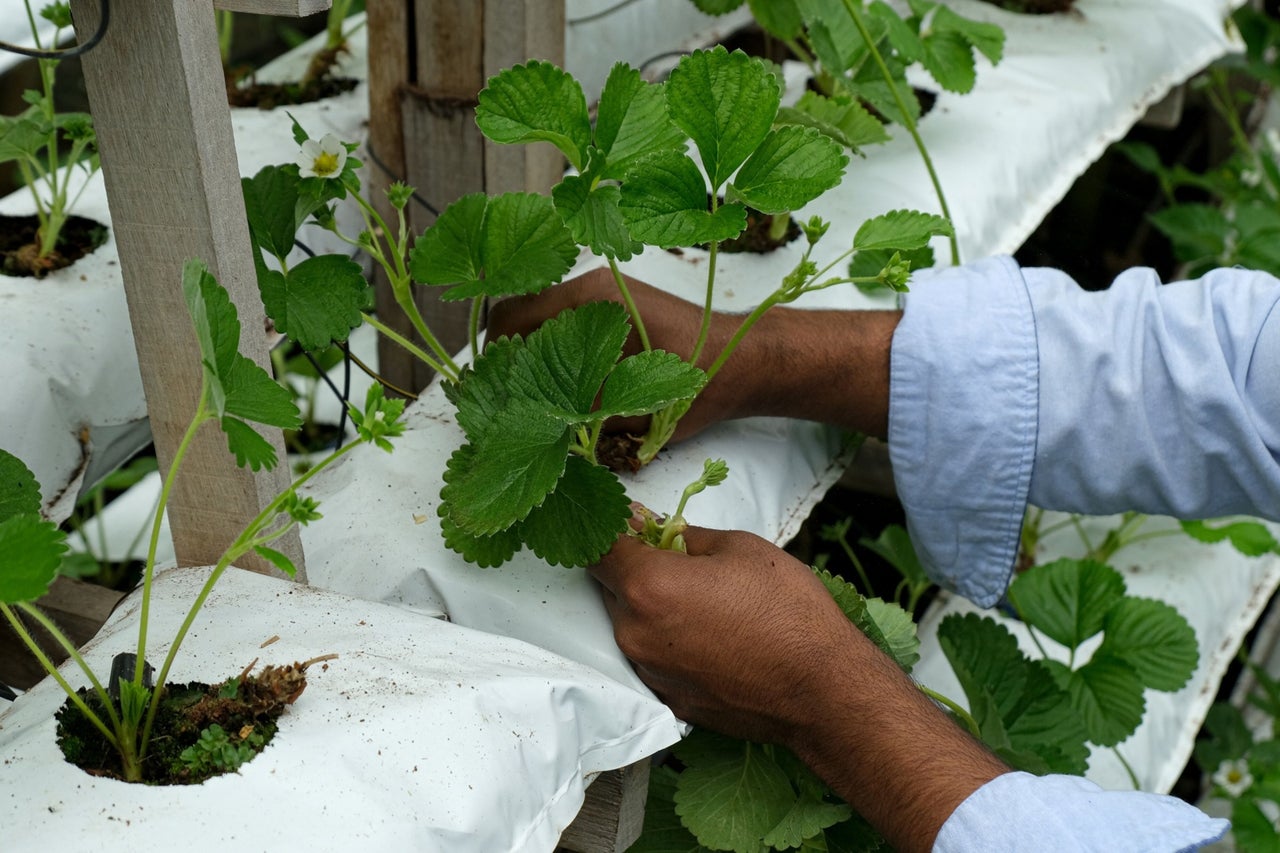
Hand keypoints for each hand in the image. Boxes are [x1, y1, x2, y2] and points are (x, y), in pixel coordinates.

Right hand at [487, 266, 748, 441]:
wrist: (746, 360)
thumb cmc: (695, 383)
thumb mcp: (628, 410)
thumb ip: (572, 411)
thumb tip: (526, 423)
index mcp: (587, 304)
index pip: (509, 318)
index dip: (492, 359)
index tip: (489, 394)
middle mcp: (590, 289)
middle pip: (521, 316)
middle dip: (508, 357)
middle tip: (507, 400)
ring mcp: (604, 294)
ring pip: (545, 321)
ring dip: (534, 355)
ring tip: (536, 397)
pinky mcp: (618, 307)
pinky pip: (571, 324)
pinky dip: (559, 351)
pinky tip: (569, 386)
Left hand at [590, 524, 859, 743]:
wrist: (821, 689)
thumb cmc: (788, 611)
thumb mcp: (741, 549)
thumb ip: (687, 536)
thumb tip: (661, 528)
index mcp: (648, 587)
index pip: (599, 549)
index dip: (613, 530)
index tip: (633, 524)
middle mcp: (635, 633)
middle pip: (612, 588)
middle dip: (636, 569)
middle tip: (680, 560)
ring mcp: (649, 671)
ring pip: (632, 625)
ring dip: (653, 608)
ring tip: (704, 603)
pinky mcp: (668, 699)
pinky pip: (654, 658)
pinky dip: (670, 643)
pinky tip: (711, 637)